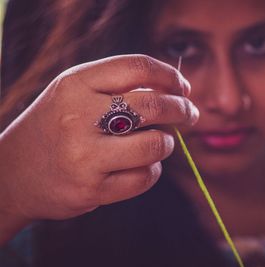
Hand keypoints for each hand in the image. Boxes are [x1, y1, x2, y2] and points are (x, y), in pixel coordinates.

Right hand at [0, 55, 197, 223]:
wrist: (12, 174)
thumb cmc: (56, 127)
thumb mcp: (75, 93)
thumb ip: (118, 86)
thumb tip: (175, 91)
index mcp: (75, 84)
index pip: (137, 67)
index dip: (170, 75)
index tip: (183, 87)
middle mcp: (78, 116)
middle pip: (154, 105)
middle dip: (182, 109)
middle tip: (189, 115)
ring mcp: (83, 155)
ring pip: (155, 145)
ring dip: (166, 144)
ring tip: (158, 143)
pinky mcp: (91, 189)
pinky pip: (145, 177)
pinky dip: (153, 171)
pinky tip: (142, 166)